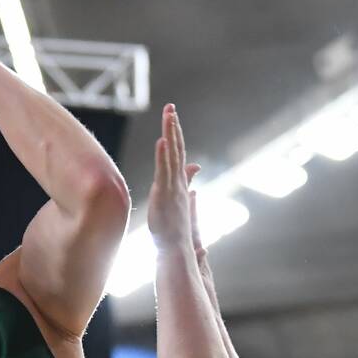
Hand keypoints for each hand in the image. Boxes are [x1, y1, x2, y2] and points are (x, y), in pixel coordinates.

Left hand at [147, 104, 200, 249]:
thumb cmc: (175, 231)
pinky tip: (162, 140)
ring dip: (170, 133)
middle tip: (170, 107)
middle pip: (177, 148)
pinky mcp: (165, 194)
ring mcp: (173, 186)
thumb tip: (195, 168)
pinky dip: (164, 155)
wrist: (177, 250)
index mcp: (179, 183)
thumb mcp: (180, 203)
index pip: (178, 154)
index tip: (172, 117)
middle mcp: (178, 181)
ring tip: (169, 114)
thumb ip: (187, 184)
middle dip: (173, 127)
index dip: (175, 135)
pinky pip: (165, 170)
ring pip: (172, 154)